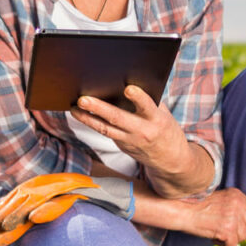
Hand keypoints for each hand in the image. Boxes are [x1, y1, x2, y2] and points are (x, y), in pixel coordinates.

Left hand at [0, 174, 134, 245]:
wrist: (126, 192)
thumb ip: (43, 212)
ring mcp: (66, 185)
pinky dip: (49, 210)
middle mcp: (52, 183)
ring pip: (36, 201)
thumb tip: (21, 225)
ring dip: (16, 215)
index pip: (13, 202)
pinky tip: (35, 220)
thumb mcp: (62, 206)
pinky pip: (64, 201)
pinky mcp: (83, 190)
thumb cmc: (93, 201)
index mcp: (44, 187)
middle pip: (18, 201)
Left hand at [71, 86, 208, 195]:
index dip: (138, 98)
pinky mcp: (122, 146)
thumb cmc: (167, 131)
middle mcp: (142, 131)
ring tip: (74, 108)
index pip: (147, 107)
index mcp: (156, 120)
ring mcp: (130, 141)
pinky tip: (82, 114)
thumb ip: (150, 102)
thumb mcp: (164, 115)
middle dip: (99, 108)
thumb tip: (128, 84)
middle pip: (118, 118)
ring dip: (87, 118)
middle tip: (83, 99)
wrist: (171, 161)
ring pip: (105, 129)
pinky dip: (93, 122)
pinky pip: (106, 132)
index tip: (129, 88)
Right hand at [183, 188, 245, 245]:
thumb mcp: (222, 199)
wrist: (182, 210)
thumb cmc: (198, 206)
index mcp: (237, 194)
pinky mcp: (227, 229)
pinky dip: (222, 244)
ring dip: (232, 238)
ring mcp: (233, 216)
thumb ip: (236, 206)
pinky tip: (213, 236)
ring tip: (218, 232)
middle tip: (234, 235)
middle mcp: (237, 203)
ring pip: (243, 236)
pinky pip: (232, 244)